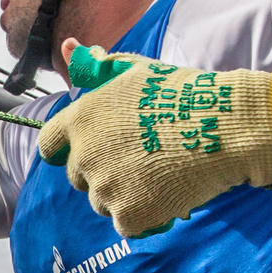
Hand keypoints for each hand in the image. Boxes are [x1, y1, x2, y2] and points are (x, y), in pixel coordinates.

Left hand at [35, 42, 271, 237]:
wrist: (222, 126)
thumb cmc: (182, 93)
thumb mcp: (136, 70)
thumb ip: (97, 66)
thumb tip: (68, 48)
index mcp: (81, 119)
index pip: (48, 144)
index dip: (67, 150)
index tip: (89, 151)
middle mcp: (85, 156)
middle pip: (79, 177)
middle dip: (103, 172)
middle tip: (141, 159)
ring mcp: (106, 189)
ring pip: (103, 202)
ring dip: (125, 195)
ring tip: (160, 174)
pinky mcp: (129, 216)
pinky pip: (128, 224)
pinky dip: (146, 216)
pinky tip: (169, 195)